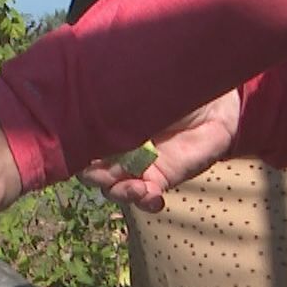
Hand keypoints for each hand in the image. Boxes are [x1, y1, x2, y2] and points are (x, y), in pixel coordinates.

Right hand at [77, 90, 237, 211]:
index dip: (74, 150)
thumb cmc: (170, 85)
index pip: (78, 142)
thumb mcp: (137, 89)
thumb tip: (86, 98)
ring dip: (120, 191)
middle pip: (90, 170)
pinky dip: (145, 200)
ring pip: (113, 187)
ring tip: (138, 187)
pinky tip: (154, 196)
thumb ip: (115, 98)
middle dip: (96, 175)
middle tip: (109, 171)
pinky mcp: (160, 179)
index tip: (84, 150)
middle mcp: (114, 147)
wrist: (212, 102)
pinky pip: (145, 198)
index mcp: (103, 124)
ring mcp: (136, 166)